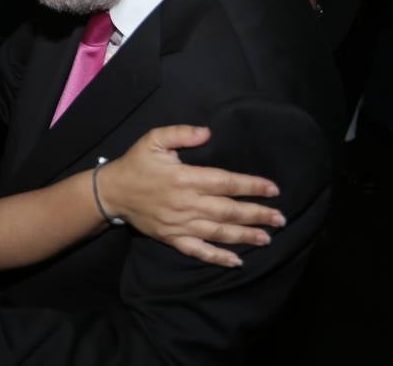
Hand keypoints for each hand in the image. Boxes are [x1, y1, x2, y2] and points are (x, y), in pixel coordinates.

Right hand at [96, 125, 284, 267]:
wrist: (111, 191)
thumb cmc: (136, 163)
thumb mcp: (153, 139)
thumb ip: (181, 133)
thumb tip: (207, 132)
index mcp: (184, 178)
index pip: (225, 183)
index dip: (251, 186)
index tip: (273, 189)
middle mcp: (186, 203)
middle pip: (228, 210)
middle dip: (257, 214)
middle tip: (280, 218)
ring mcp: (180, 224)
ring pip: (219, 232)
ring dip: (245, 235)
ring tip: (267, 237)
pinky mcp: (172, 238)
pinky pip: (199, 250)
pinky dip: (218, 257)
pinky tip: (237, 261)